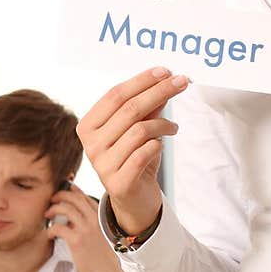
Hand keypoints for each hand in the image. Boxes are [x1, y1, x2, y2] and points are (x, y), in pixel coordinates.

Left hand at [44, 185, 121, 271]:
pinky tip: (49, 234)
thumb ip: (90, 226)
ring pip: (65, 209)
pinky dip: (51, 229)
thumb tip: (74, 221)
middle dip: (60, 195)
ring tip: (47, 214)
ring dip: (53, 209)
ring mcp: (86, 230)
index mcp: (100, 219)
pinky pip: (59, 227)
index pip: (85, 197)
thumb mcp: (101, 238)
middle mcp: (94, 221)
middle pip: (74, 198)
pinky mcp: (77, 241)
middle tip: (52, 199)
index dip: (73, 190)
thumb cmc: (103, 260)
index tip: (64, 187)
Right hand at [76, 67, 186, 234]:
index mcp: (88, 126)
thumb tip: (164, 79)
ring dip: (163, 124)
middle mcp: (90, 144)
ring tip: (173, 127)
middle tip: (182, 82)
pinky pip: (145, 153)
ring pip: (140, 130)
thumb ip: (147, 107)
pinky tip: (162, 145)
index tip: (165, 71)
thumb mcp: (139, 129)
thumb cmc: (135, 159)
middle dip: (159, 91)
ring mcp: (102, 165)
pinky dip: (158, 145)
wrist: (134, 200)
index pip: (115, 95)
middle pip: (129, 109)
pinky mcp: (118, 183)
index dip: (142, 80)